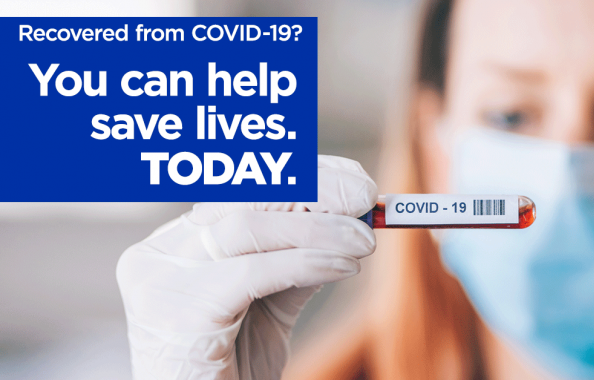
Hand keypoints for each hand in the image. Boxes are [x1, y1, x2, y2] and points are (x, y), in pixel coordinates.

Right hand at [116, 155, 376, 379]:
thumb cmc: (232, 366)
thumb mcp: (271, 304)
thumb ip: (299, 261)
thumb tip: (352, 221)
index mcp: (177, 243)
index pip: (242, 191)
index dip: (302, 177)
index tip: (353, 179)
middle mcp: (159, 253)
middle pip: (242, 200)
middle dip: (312, 192)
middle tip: (365, 198)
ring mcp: (160, 280)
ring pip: (246, 228)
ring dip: (317, 228)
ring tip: (363, 240)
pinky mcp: (177, 312)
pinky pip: (253, 273)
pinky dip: (306, 263)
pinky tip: (344, 265)